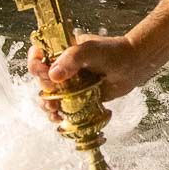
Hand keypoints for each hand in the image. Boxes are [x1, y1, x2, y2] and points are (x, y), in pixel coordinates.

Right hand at [27, 0, 168, 124]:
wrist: (134, 65)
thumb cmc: (114, 52)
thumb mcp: (91, 50)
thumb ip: (72, 59)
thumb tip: (53, 76)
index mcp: (62, 51)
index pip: (39, 55)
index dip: (35, 63)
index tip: (42, 70)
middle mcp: (63, 67)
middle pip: (42, 79)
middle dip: (44, 89)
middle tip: (52, 95)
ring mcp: (71, 83)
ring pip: (50, 96)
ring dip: (48, 105)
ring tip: (54, 111)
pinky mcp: (79, 97)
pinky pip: (64, 107)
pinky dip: (59, 115)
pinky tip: (61, 119)